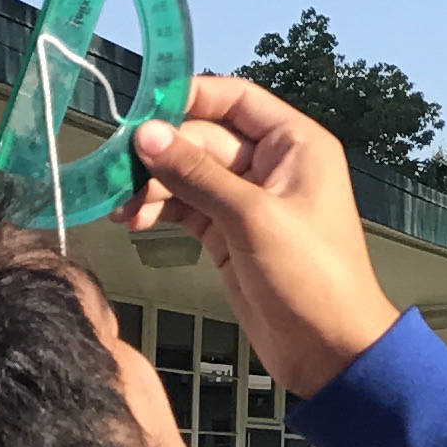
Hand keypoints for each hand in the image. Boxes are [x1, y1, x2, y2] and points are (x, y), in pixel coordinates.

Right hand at [125, 75, 400, 399]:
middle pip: (201, 137)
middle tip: (117, 174)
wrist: (329, 349)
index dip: (187, 97)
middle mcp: (271, 164)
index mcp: (294, 144)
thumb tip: (147, 134)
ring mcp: (248, 199)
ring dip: (153, 185)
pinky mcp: (229, 232)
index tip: (138, 110)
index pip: (234, 99)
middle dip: (159, 153)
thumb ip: (197, 174)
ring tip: (125, 209)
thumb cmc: (312, 277)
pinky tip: (134, 219)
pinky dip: (159, 208)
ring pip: (188, 173)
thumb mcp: (252, 218)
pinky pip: (186, 205)